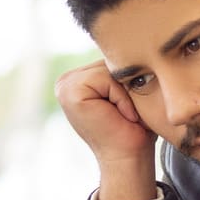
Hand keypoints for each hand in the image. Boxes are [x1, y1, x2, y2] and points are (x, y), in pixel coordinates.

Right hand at [55, 59, 157, 199]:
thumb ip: (121, 70)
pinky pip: (106, 78)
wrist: (129, 158)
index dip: (126, 82)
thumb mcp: (127, 91)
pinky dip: (120, 97)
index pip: (110, 60)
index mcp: (77, 79)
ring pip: (109, 69)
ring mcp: (65, 86)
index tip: (126, 108)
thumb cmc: (135, 128)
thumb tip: (134, 41)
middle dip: (125, 86)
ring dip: (124, 93)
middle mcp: (66, 80)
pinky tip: (119, 116)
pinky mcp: (70, 92)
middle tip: (126, 113)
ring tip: (123, 115)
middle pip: (109, 61)